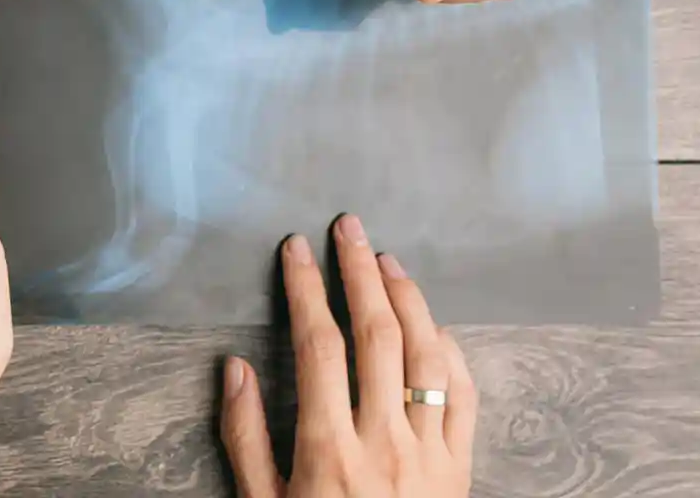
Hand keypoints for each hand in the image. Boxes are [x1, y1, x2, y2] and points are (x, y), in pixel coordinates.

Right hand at [221, 215, 476, 497]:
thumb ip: (246, 438)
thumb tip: (234, 368)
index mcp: (329, 450)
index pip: (318, 346)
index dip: (306, 289)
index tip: (296, 249)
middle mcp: (385, 443)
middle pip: (378, 335)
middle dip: (359, 272)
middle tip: (348, 227)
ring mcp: (430, 455)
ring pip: (429, 357)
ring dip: (409, 299)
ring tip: (388, 261)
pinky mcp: (461, 470)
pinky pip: (465, 399)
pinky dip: (452, 354)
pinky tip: (435, 328)